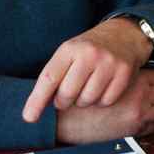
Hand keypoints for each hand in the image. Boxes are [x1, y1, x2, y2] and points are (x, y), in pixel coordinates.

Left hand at [23, 17, 153, 122]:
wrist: (123, 35)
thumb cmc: (89, 49)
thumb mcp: (69, 53)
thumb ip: (54, 75)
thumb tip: (35, 107)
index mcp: (69, 49)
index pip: (49, 78)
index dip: (37, 100)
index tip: (29, 117)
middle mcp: (89, 54)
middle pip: (67, 94)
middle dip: (64, 101)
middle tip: (68, 95)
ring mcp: (108, 63)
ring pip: (87, 100)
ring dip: (84, 101)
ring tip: (87, 87)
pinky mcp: (124, 73)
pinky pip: (106, 102)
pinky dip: (102, 101)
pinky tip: (103, 88)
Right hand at [54, 68, 153, 143]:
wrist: (66, 117)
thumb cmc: (81, 94)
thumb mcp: (103, 75)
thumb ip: (123, 74)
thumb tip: (139, 74)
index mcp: (134, 78)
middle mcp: (141, 95)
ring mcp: (139, 114)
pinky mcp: (134, 130)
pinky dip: (152, 125)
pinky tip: (142, 122)